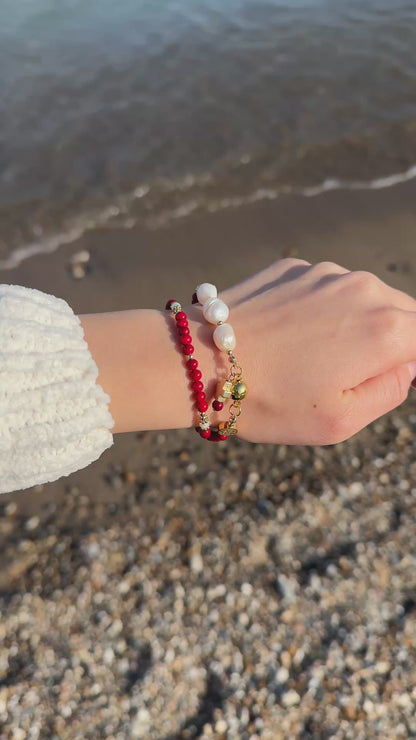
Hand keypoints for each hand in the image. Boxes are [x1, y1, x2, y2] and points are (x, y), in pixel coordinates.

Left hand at [207, 259, 415, 444]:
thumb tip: (408, 365)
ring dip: (360, 324)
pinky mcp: (294, 267)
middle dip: (396, 343)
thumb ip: (391, 391)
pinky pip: (329, 288)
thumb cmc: (270, 400)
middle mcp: (363, 289)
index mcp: (385, 330)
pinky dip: (326, 309)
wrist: (199, 361)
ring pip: (367, 297)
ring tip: (318, 359)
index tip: (389, 376)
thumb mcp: (341, 421)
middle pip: (405, 314)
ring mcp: (326, 273)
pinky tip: (294, 336)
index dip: (414, 362)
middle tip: (357, 375)